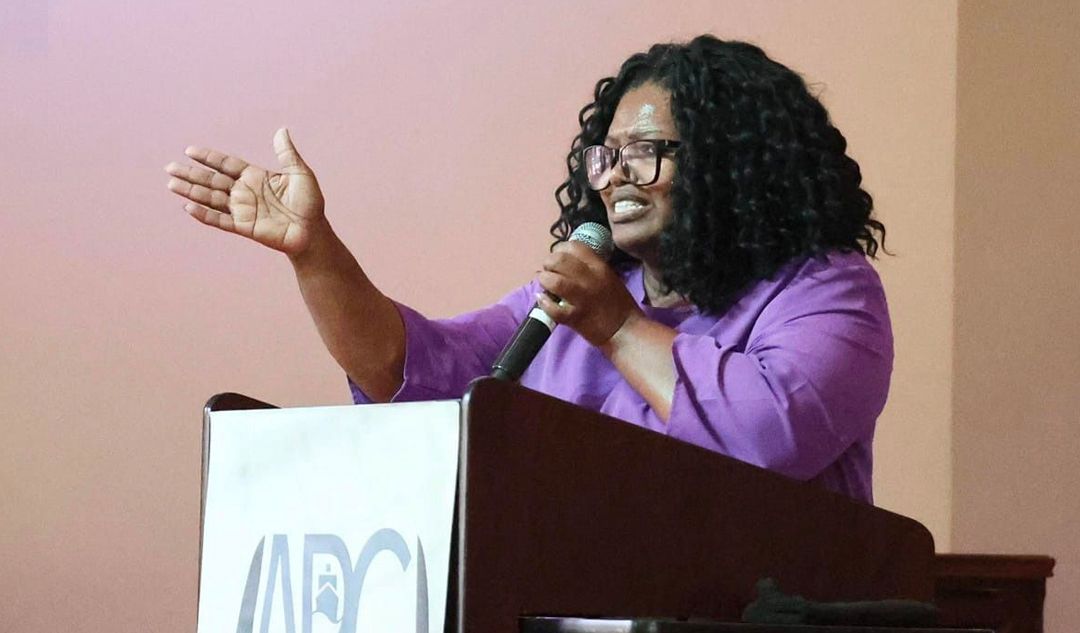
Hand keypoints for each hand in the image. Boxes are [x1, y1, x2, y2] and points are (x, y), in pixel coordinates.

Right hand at [165, 128, 324, 255]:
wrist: (313, 232)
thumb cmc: (309, 203)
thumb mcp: (300, 174)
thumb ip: (287, 154)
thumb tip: (282, 129)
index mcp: (255, 177)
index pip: (226, 165)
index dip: (209, 157)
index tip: (189, 150)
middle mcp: (245, 192)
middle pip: (213, 180)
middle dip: (191, 174)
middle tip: (169, 167)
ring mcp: (243, 210)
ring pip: (211, 198)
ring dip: (191, 191)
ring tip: (171, 184)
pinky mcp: (244, 227)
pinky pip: (220, 220)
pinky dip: (204, 215)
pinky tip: (188, 207)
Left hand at [535, 241, 642, 346]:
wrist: (625, 331)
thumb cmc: (617, 304)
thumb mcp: (608, 277)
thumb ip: (589, 268)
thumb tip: (564, 263)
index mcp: (600, 267)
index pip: (575, 247)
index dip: (560, 249)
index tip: (558, 257)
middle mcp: (590, 279)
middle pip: (560, 260)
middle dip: (549, 263)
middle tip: (548, 270)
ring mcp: (582, 298)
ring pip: (555, 281)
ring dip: (544, 280)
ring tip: (544, 283)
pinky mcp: (575, 317)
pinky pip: (553, 307)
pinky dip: (543, 302)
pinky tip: (542, 299)